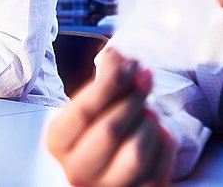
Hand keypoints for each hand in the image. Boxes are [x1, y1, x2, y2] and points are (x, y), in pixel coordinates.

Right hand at [46, 48, 173, 186]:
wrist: (113, 163)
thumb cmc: (102, 125)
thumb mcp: (96, 99)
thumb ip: (105, 74)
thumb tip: (116, 52)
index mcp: (58, 142)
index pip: (83, 110)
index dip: (110, 83)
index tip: (129, 64)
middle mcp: (77, 170)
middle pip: (109, 130)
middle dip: (133, 99)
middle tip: (144, 80)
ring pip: (136, 152)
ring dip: (149, 122)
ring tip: (148, 110)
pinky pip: (159, 167)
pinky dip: (164, 141)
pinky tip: (157, 131)